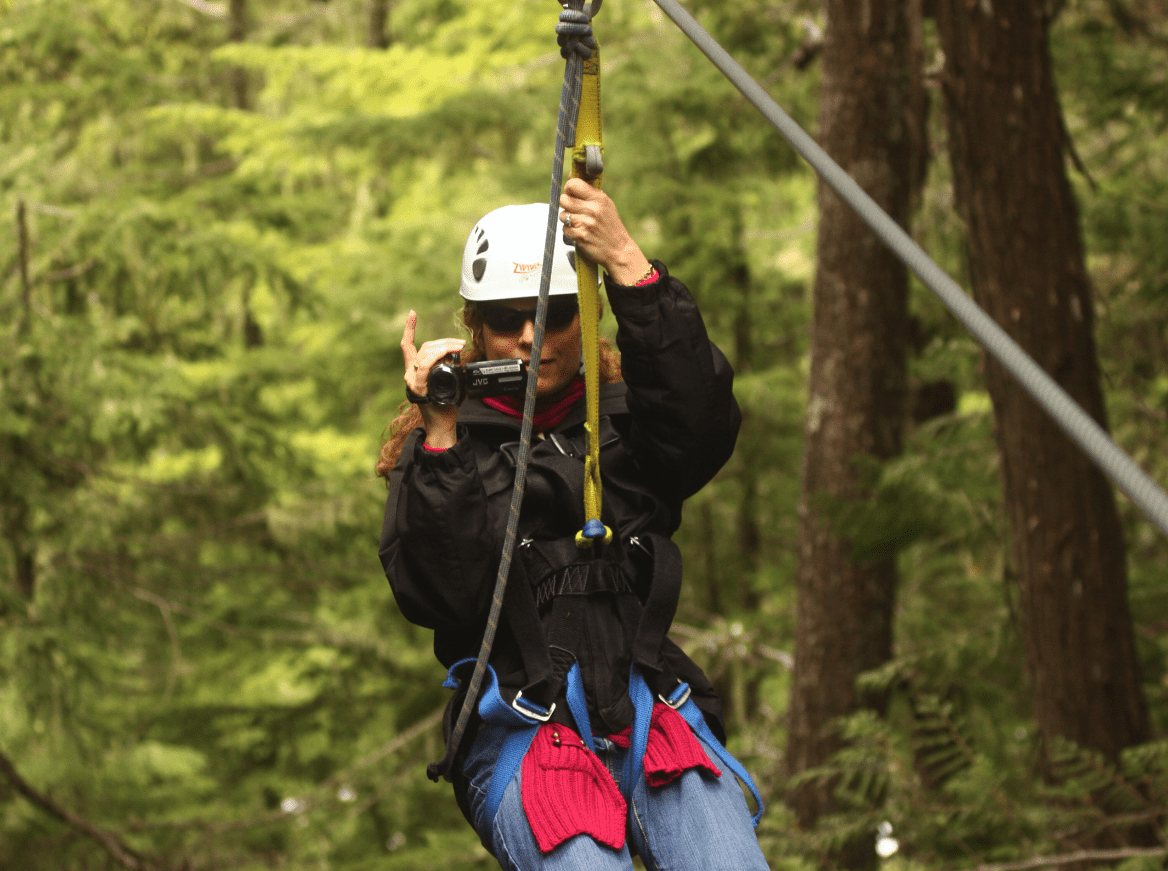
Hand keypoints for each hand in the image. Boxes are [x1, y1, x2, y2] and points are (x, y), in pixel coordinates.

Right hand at [401, 310, 464, 449]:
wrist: (442, 425)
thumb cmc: (445, 404)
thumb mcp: (444, 381)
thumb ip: (443, 366)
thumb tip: (454, 353)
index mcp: (414, 370)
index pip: (408, 346)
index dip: (410, 329)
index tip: (412, 313)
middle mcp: (410, 374)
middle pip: (424, 348)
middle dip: (444, 342)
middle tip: (460, 343)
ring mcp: (412, 381)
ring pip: (426, 354)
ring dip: (445, 347)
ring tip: (459, 347)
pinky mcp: (417, 387)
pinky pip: (425, 366)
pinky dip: (437, 356)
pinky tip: (449, 352)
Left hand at [559, 178, 652, 285]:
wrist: (619, 250)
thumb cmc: (611, 226)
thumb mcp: (605, 204)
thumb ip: (588, 190)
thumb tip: (570, 175)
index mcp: (599, 198)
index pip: (573, 184)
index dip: (569, 189)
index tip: (572, 194)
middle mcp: (592, 209)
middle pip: (564, 199)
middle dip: (566, 205)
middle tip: (575, 210)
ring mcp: (586, 223)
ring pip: (563, 215)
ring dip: (567, 220)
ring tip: (579, 223)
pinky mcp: (580, 236)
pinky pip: (565, 229)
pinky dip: (570, 232)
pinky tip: (580, 233)